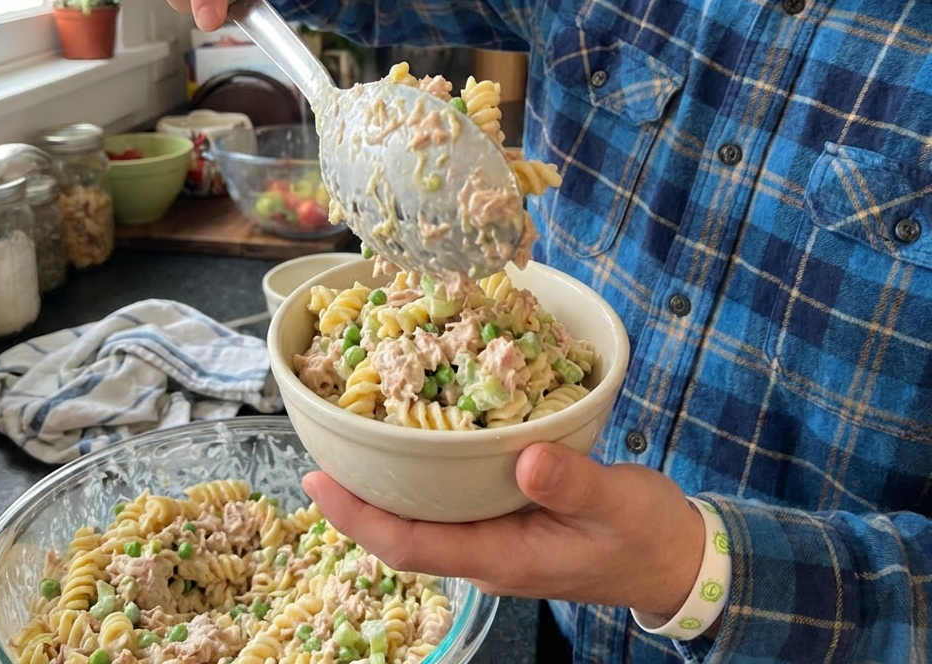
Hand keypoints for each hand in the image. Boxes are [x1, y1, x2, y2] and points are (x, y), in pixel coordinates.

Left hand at [302, 442, 703, 617]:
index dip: (357, 517)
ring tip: (358, 434)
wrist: (672, 558)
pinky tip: (421, 433)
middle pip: (402, 531)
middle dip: (357, 496)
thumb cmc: (645, 536)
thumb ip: (574, 484)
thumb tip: (526, 459)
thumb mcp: (617, 506)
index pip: (408, 546)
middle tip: (324, 444)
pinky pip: (451, 499)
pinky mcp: (507, 516)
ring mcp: (494, 535)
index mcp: (501, 557)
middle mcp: (485, 551)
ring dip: (387, 482)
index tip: (318, 481)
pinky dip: (424, 470)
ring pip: (423, 515)